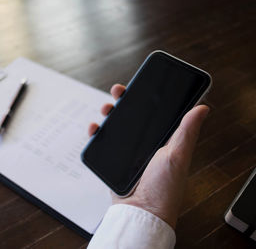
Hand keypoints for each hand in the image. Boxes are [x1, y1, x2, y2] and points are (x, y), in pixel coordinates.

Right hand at [88, 84, 208, 228]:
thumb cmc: (164, 188)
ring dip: (109, 115)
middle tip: (118, 93)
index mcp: (163, 141)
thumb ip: (186, 132)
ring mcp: (129, 154)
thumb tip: (202, 108)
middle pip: (132, 118)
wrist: (141, 212)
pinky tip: (95, 129)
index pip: (154, 114)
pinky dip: (97, 134)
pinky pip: (103, 144)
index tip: (139, 86)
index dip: (146, 98)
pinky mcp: (114, 162)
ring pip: (116, 128)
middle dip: (123, 102)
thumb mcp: (177, 156)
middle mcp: (146, 146)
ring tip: (105, 109)